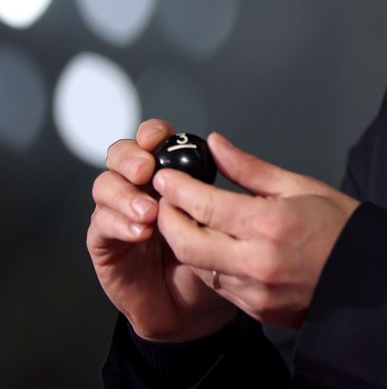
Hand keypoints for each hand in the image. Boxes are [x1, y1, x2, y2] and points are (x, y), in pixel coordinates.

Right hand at [87, 119, 237, 341]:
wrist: (199, 310)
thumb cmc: (215, 259)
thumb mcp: (228, 218)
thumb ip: (220, 182)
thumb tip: (219, 143)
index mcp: (169, 175)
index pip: (152, 141)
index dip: (151, 133)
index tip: (160, 139)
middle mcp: (140, 190)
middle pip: (119, 156)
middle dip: (130, 157)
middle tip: (146, 170)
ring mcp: (119, 216)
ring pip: (104, 187)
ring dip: (125, 194)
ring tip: (150, 211)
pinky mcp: (105, 246)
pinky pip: (101, 227)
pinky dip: (118, 224)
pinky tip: (141, 232)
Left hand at [152, 131, 359, 328]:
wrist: (370, 277)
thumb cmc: (343, 228)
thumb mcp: (301, 186)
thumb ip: (250, 169)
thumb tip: (217, 145)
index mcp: (271, 225)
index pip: (205, 206)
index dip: (178, 189)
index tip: (166, 176)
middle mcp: (258, 262)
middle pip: (187, 242)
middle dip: (168, 218)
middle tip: (167, 198)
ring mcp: (255, 291)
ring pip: (196, 266)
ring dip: (185, 242)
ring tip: (189, 220)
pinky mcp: (256, 309)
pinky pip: (217, 285)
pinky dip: (208, 264)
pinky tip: (216, 246)